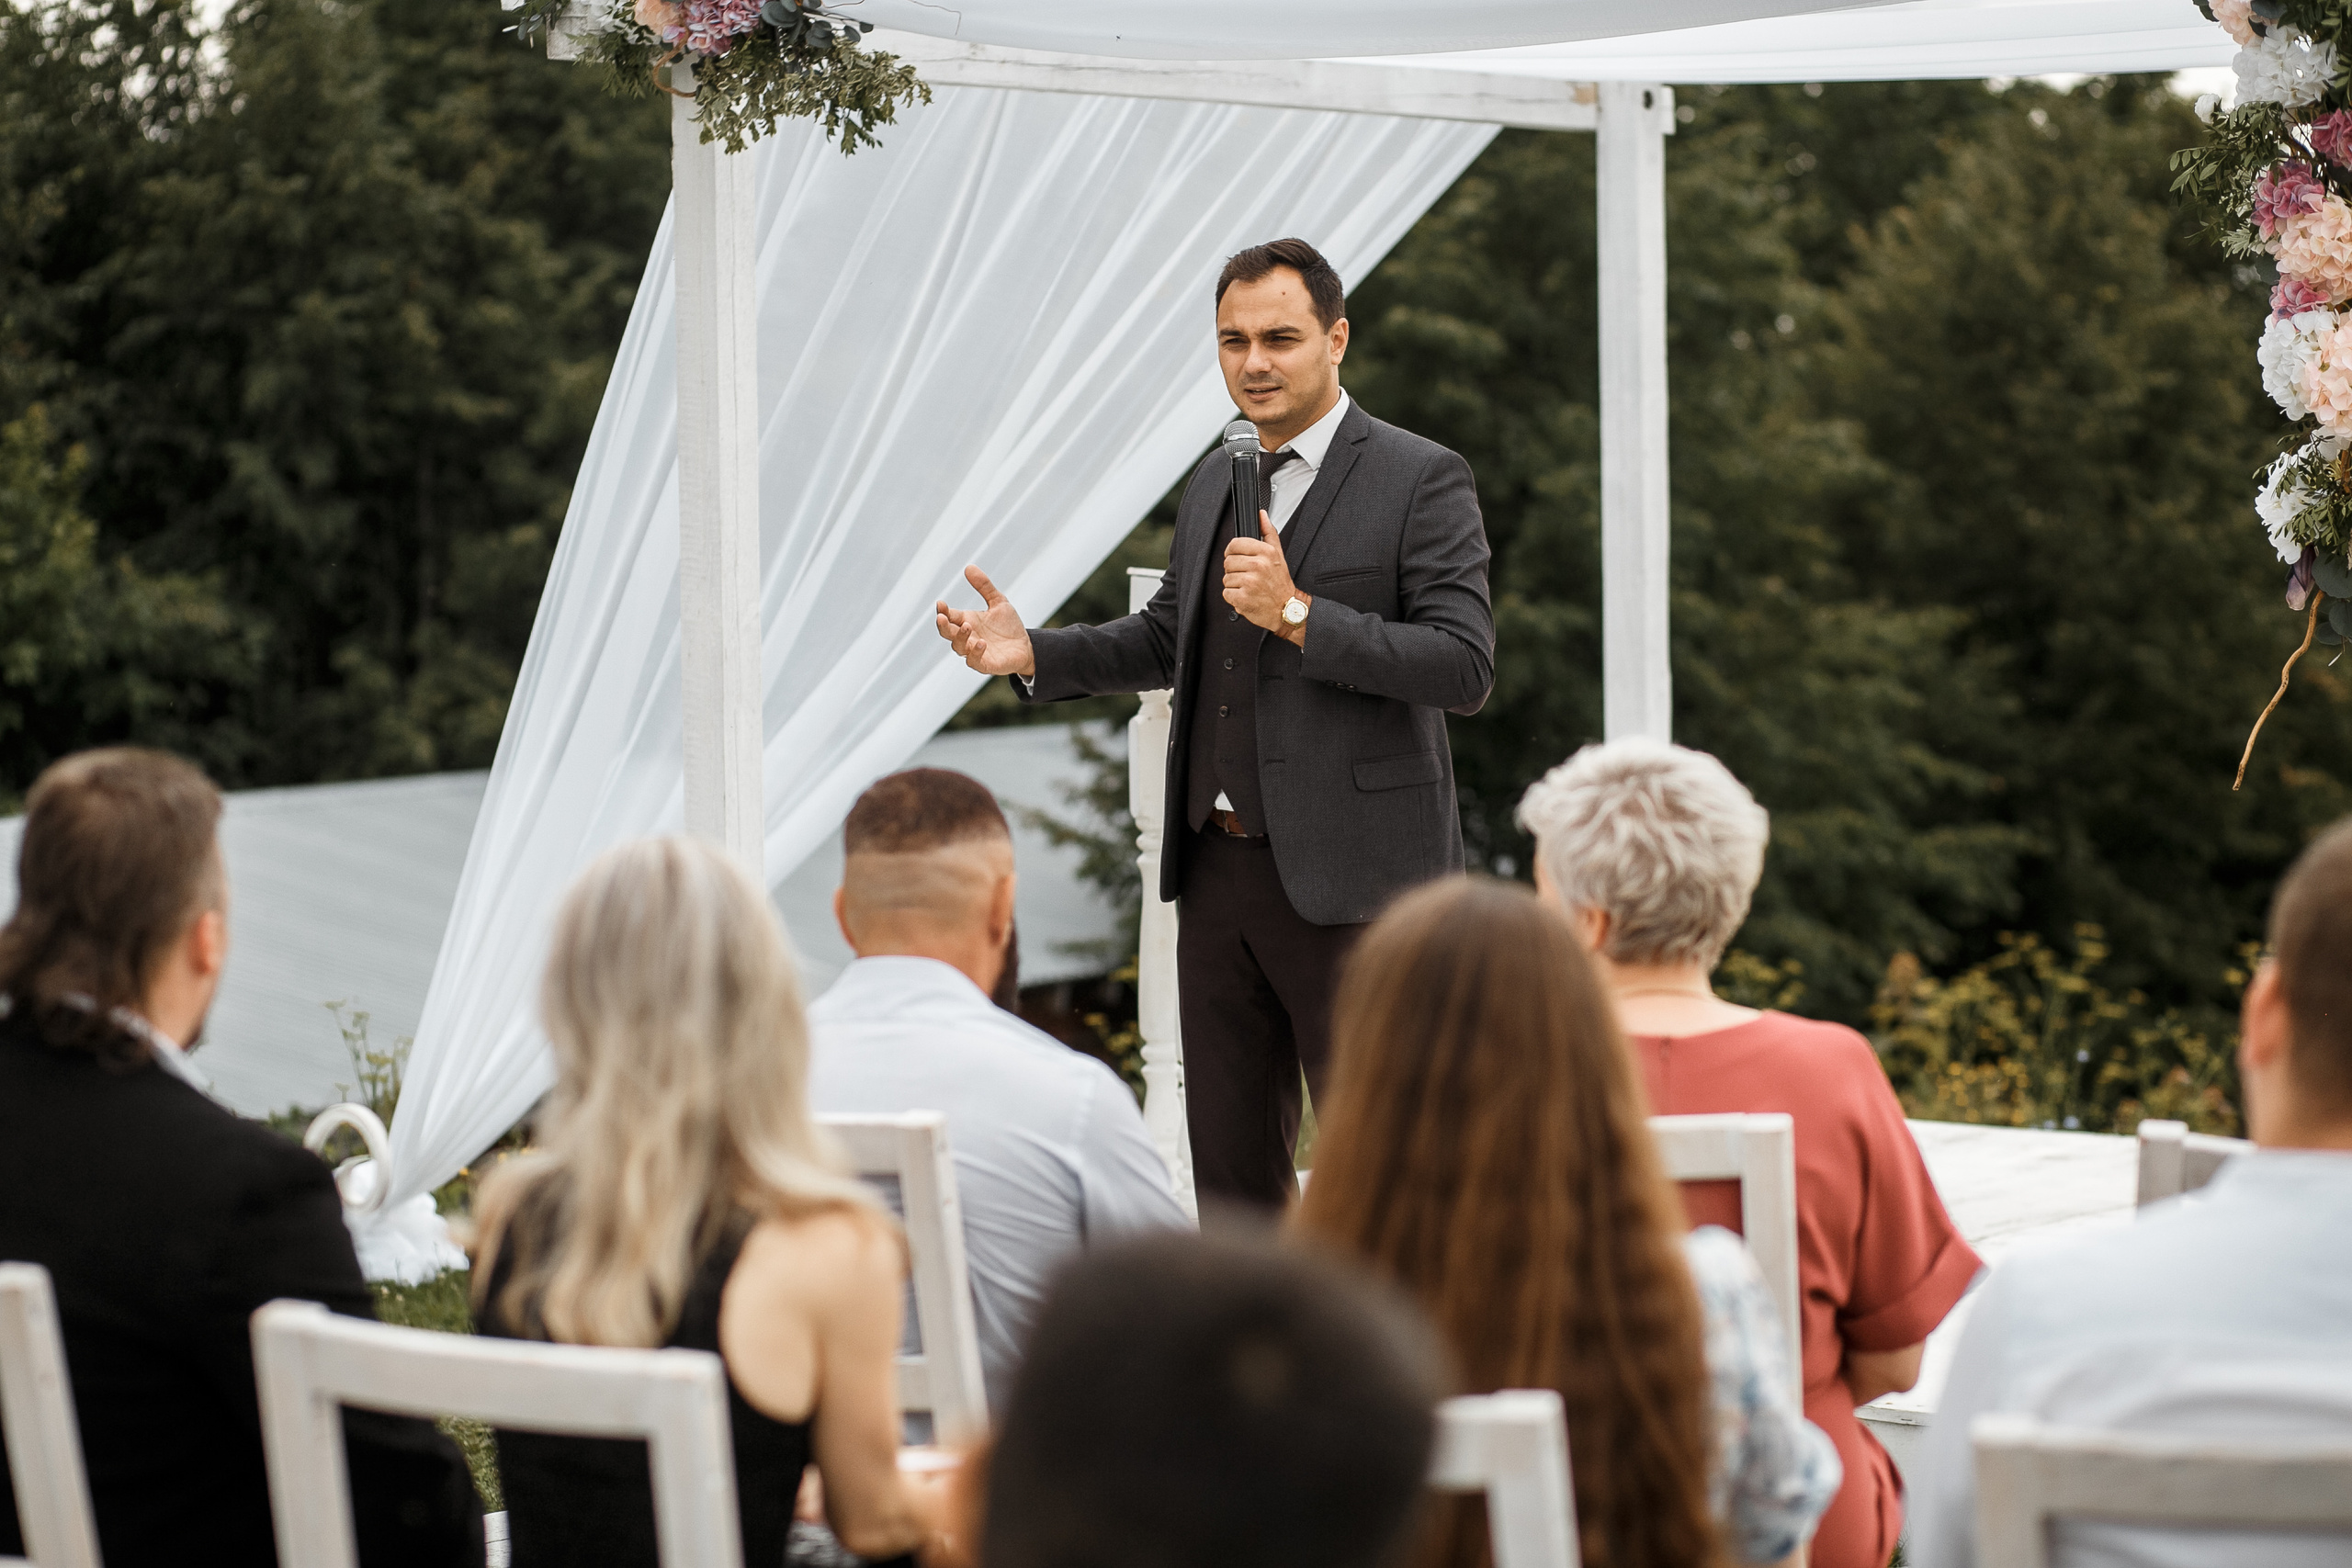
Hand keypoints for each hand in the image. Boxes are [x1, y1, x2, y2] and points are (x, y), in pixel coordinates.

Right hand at [935, 565, 1034, 678]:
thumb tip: (969, 566)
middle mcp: (967, 637)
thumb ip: (984, 586)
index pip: (949, 616)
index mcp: (966, 621)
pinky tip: (981, 643)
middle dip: (943, 626)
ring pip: (958, 648)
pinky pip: (974, 662)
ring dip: (960, 637)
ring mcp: (974, 651)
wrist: (1026, 646)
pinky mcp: (985, 664)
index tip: (941, 603)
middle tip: (942, 617)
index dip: (943, 611)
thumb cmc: (1008, 626)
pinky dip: (975, 653)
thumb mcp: (998, 602)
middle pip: (948, 633)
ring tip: (968, 626)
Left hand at [1223, 513, 1308, 644]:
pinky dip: (1233, 597)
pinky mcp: (1243, 598)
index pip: (1235, 544)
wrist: (1286, 609)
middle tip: (1247, 575)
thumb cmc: (1280, 583)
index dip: (1232, 551)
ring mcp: (1250, 583)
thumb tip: (1262, 515)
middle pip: (1228, 561)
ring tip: (1248, 587)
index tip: (1237, 557)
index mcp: (1266, 553)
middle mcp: (1258, 566)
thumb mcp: (1278, 554)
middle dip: (1235, 569)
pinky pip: (1226, 593)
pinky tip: (1246, 595)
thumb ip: (1268, 532)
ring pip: (1226, 578)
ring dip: (1234, 584)